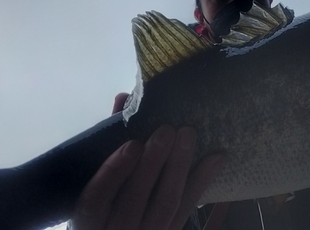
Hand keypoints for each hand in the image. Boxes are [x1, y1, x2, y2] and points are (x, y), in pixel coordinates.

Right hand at [69, 96, 224, 229]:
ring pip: (164, 204)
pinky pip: (187, 208)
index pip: (96, 200)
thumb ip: (107, 141)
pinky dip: (201, 181)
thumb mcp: (97, 176)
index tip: (132, 144)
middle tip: (167, 130)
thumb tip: (124, 98)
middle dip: (152, 164)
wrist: (124, 229)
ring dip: (178, 167)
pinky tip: (216, 157)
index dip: (114, 172)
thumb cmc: (106, 198)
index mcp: (89, 220)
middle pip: (134, 201)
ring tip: (188, 134)